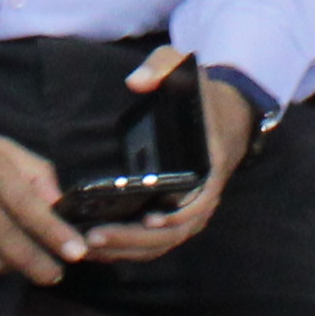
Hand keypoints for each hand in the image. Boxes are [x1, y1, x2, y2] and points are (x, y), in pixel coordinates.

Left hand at [78, 44, 259, 260]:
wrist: (226, 118)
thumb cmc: (201, 96)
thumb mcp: (186, 69)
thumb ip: (163, 66)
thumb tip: (137, 80)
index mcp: (210, 164)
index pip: (199, 198)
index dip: (177, 213)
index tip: (149, 217)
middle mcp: (204, 196)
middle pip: (173, 231)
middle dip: (135, 239)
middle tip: (95, 237)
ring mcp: (191, 211)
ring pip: (162, 243)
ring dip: (127, 249)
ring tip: (88, 246)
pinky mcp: (176, 218)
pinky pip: (156, 242)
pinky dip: (130, 249)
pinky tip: (99, 247)